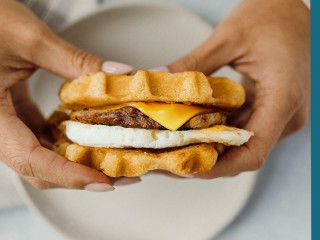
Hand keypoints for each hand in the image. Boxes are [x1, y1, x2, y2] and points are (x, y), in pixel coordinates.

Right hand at [0, 0, 133, 190]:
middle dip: (80, 175)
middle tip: (119, 176)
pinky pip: (41, 138)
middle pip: (39, 167)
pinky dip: (68, 141)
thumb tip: (120, 75)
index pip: (29, 159)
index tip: (103, 183)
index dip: (68, 176)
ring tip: (112, 158)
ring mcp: (6, 124)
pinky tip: (91, 136)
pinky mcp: (15, 115)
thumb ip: (76, 61)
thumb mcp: (31, 39)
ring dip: (77, 161)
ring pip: (42, 156)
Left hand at [153, 0, 309, 177]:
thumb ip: (194, 64)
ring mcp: (279, 113)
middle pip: (243, 154)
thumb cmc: (272, 15)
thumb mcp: (229, 37)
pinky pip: (242, 129)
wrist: (295, 9)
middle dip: (206, 161)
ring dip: (209, 148)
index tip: (186, 167)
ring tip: (174, 147)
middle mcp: (285, 114)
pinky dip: (217, 133)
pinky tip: (192, 129)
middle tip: (169, 159)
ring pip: (241, 144)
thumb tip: (159, 79)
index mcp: (282, 98)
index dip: (218, 167)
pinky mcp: (270, 108)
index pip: (252, 152)